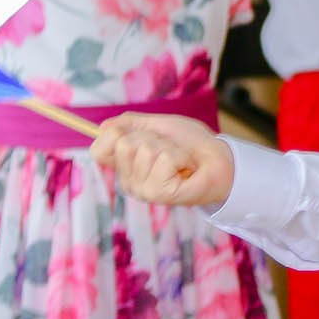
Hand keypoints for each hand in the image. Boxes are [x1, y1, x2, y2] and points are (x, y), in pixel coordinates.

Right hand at [91, 114, 235, 206]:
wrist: (219, 160)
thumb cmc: (191, 144)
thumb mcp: (158, 125)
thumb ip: (130, 124)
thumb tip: (102, 126)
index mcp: (125, 166)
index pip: (98, 150)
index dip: (113, 135)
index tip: (135, 132)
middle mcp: (128, 181)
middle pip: (123, 143)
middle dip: (151, 137)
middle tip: (169, 147)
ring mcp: (142, 190)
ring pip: (144, 149)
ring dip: (169, 147)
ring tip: (180, 158)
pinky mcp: (158, 194)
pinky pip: (162, 159)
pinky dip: (179, 156)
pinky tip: (185, 168)